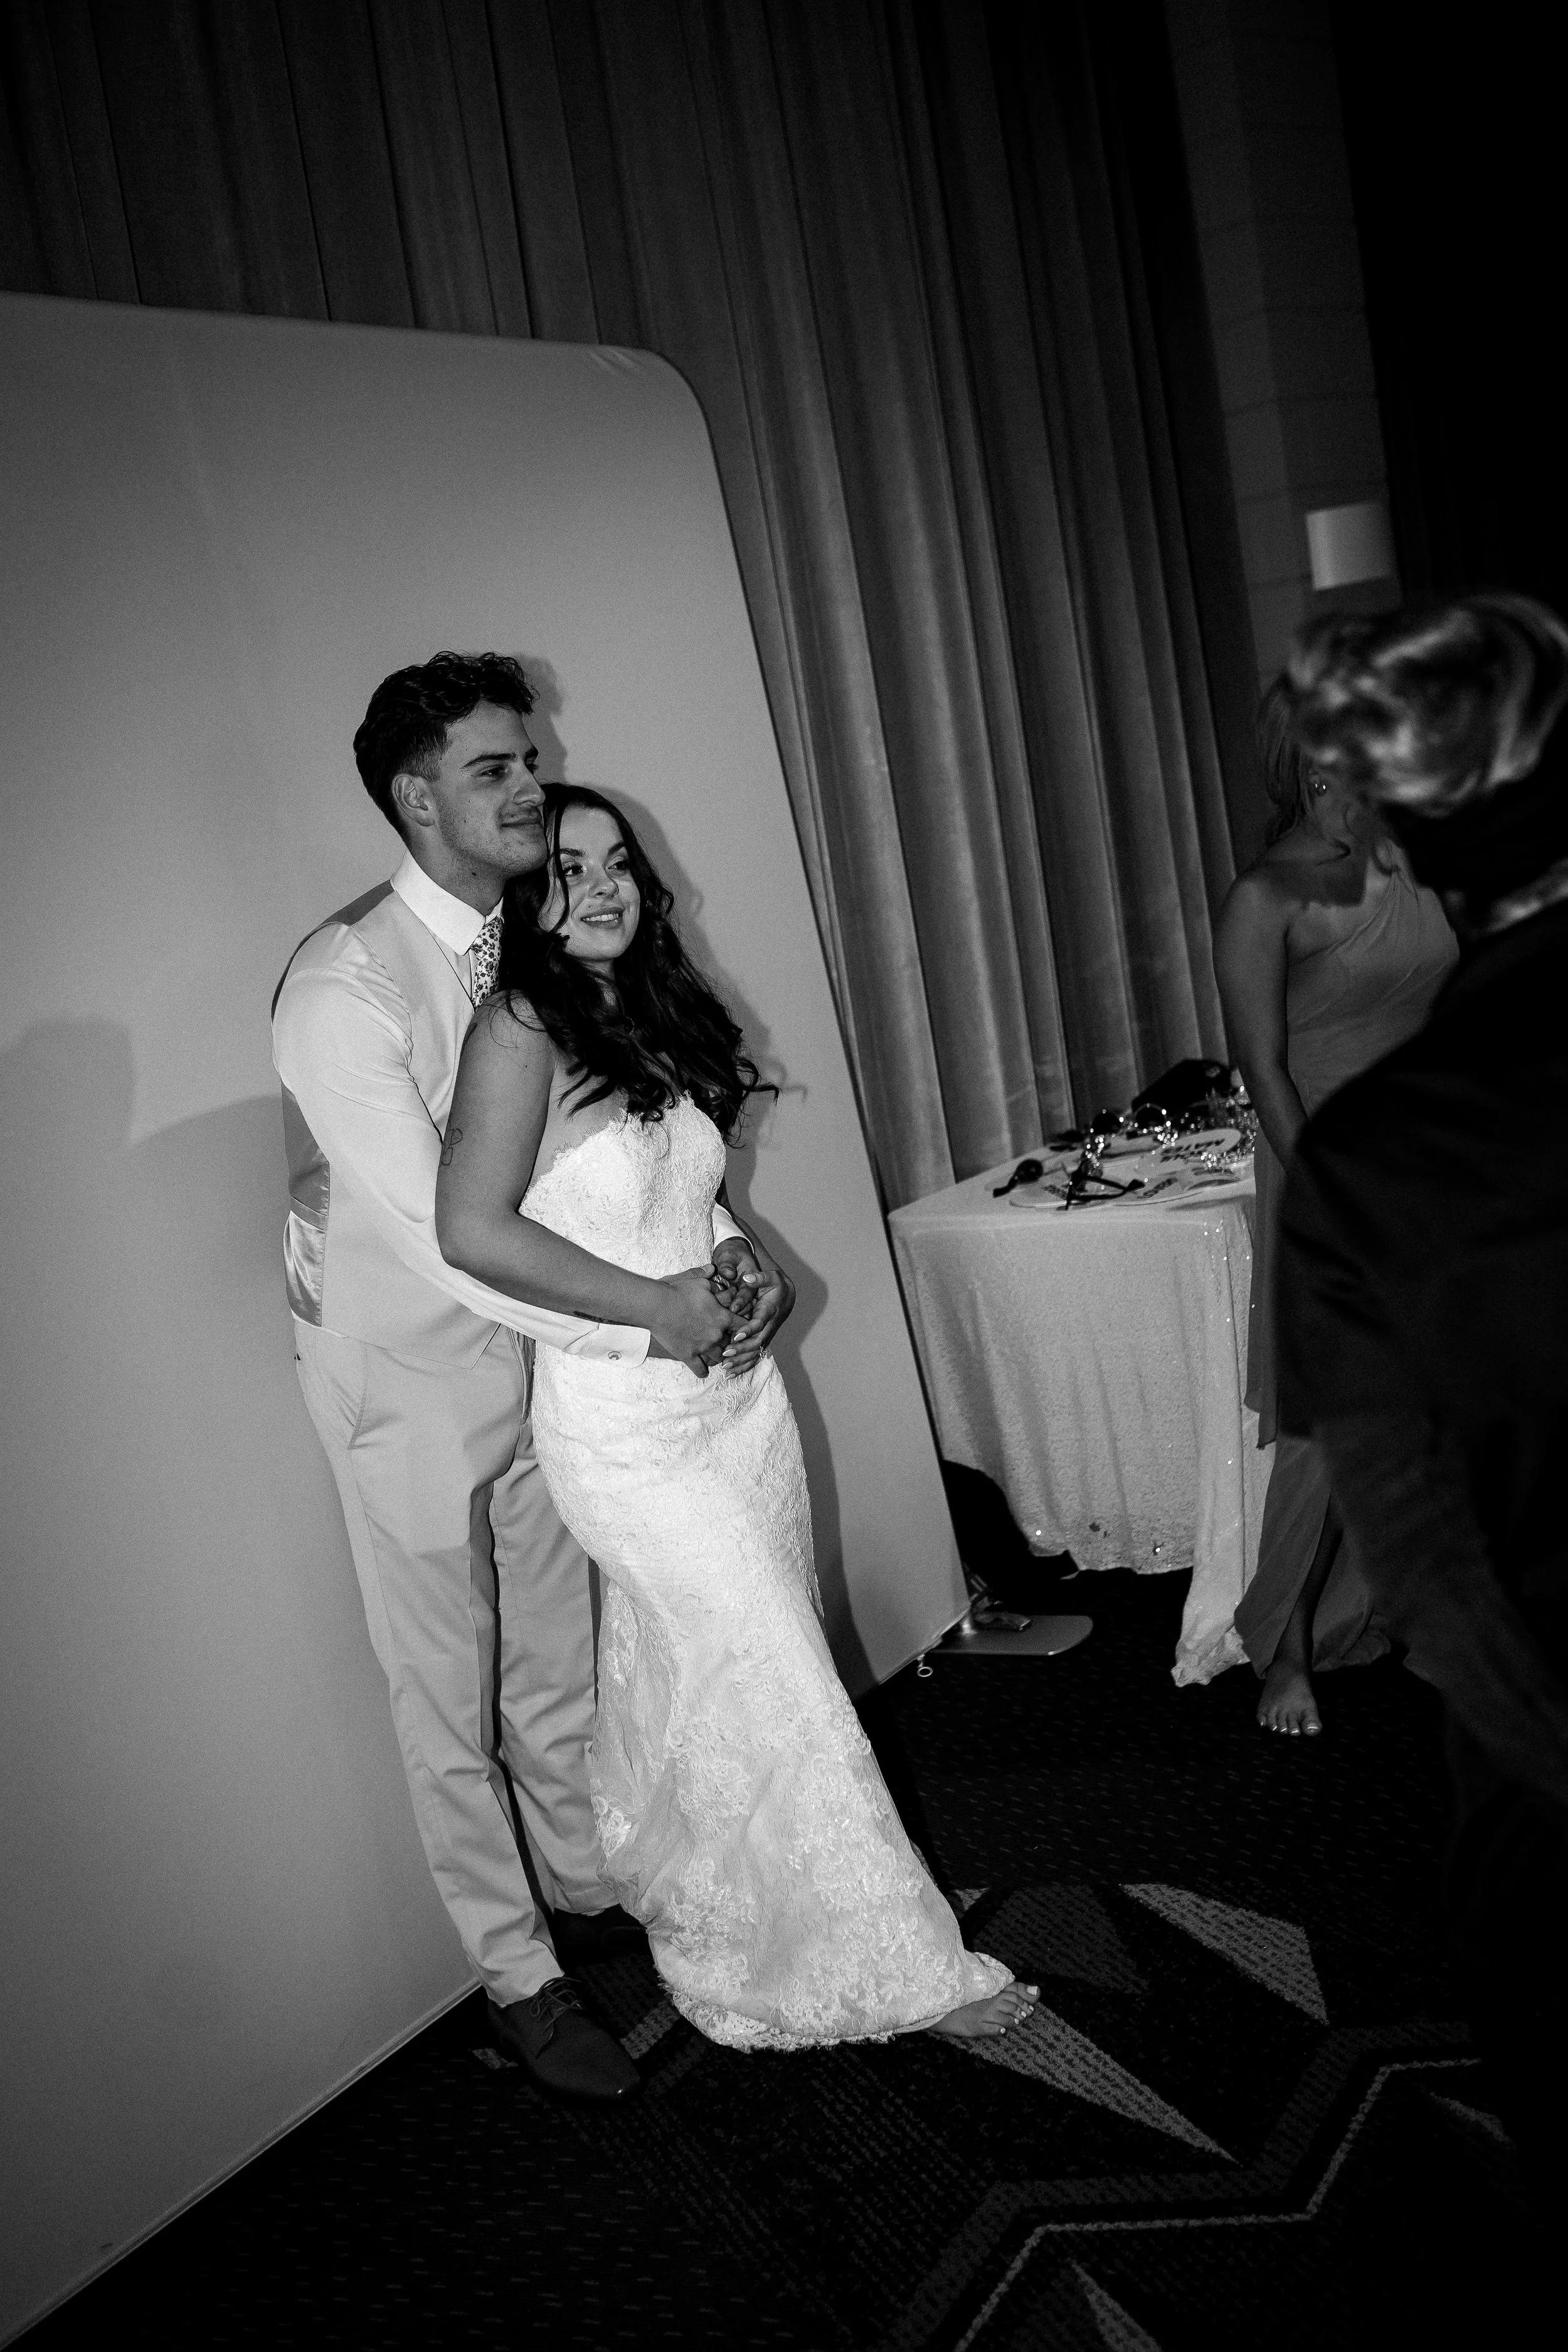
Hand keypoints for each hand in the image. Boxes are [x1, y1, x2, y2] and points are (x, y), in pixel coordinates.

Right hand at [646, 1266, 742, 1377]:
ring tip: (717, 1355)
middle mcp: (716, 1335)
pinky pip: (700, 1370)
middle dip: (732, 1343)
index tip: (739, 1327)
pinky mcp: (688, 1356)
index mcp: (723, 1317)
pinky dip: (703, 1371)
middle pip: (733, 1345)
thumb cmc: (678, 1291)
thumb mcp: (698, 1281)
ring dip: (720, 1357)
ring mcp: (703, 1347)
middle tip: (729, 1343)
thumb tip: (714, 1269)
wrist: (657, 1306)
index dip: (743, 1327)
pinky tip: (703, 1370)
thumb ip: (710, 1279)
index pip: (744, 1326)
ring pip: (719, 1358)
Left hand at [716, 1236, 794, 1374]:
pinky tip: (730, 1374)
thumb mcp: (769, 1277)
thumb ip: (758, 1277)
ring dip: (741, 1361)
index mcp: (769, 1311)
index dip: (749, 1330)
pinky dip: (743, 1366)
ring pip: (755, 1353)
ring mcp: (766, 1335)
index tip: (736, 1335)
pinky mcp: (762, 1341)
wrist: (785, 1296)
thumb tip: (747, 1278)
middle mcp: (768, 1326)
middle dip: (741, 1350)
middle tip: (725, 1354)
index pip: (759, 1323)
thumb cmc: (774, 1285)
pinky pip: (754, 1356)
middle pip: (756, 1342)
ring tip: (725, 1367)